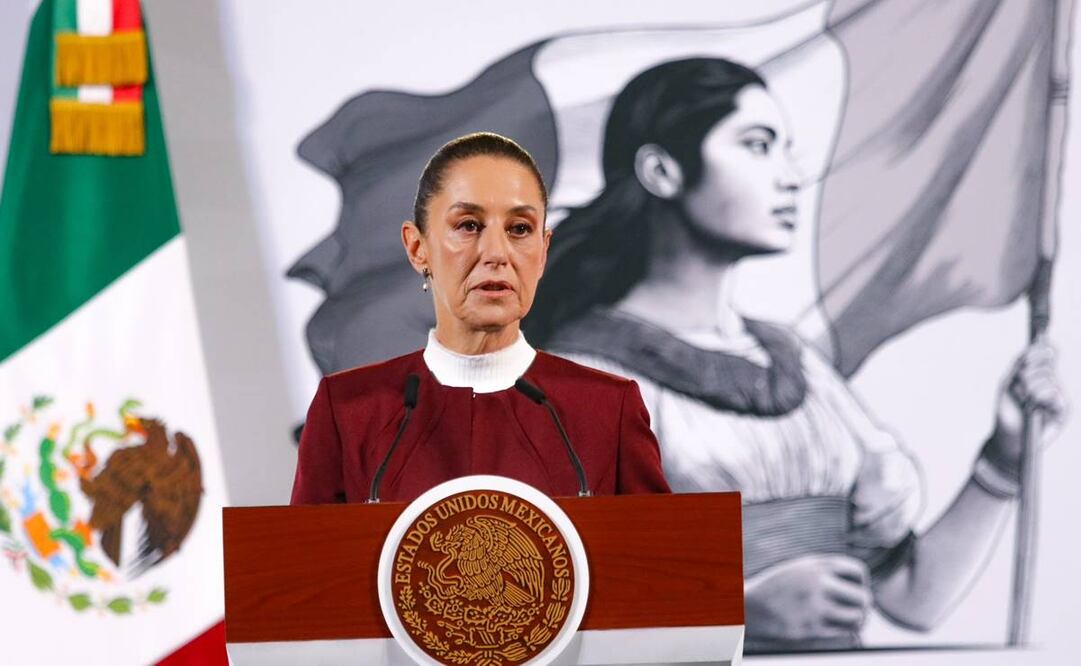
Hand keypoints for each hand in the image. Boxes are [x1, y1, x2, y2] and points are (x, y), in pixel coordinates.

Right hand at [744, 555, 871, 640]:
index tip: (853, 590)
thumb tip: (860, 586)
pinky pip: (844, 634)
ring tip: (848, 622)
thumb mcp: (800, 568)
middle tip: (856, 611)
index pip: (858, 571)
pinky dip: (845, 634)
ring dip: (856, 622)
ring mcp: (815, 607)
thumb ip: (827, 571)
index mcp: (816, 565)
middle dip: (862, 606)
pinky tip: (837, 630)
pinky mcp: (811, 629)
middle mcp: (818, 583)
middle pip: (863, 597)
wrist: (748, 606)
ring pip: (858, 618)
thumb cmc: (777, 588)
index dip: (861, 583)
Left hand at [989, 339, 1067, 467]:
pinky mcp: (1063, 409)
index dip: (1041, 349)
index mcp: (1040, 376)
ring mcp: (1059, 397)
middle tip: (1018, 384)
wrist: (1008, 436)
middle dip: (1028, 370)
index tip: (1032, 346)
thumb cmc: (1007, 411)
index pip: (1049, 354)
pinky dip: (1039, 395)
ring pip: (1049, 377)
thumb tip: (1032, 347)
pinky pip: (1054, 392)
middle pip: (1047, 363)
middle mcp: (1053, 384)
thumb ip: (1019, 365)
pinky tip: (1032, 405)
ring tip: (1022, 398)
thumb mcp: (1008, 383)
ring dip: (1030, 385)